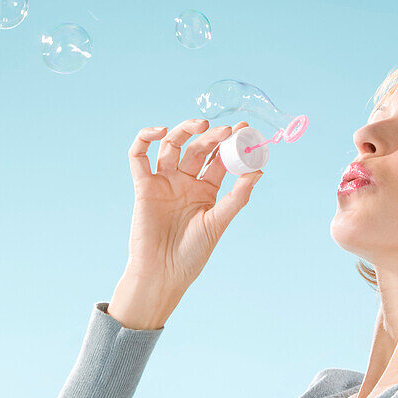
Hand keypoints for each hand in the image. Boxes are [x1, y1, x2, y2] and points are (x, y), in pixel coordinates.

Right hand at [125, 118, 262, 287]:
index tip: (245, 129)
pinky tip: (159, 131)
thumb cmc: (192, 253)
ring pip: (172, 146)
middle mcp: (185, 181)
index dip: (230, 144)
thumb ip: (237, 197)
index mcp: (206, 189)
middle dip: (212, 137)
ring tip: (202, 125)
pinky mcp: (143, 186)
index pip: (219, 159)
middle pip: (198, 149)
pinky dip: (144, 139)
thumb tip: (258, 171)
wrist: (163, 272)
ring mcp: (164, 181)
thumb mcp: (218, 222)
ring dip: (184, 130)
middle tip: (227, 130)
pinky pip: (139, 157)